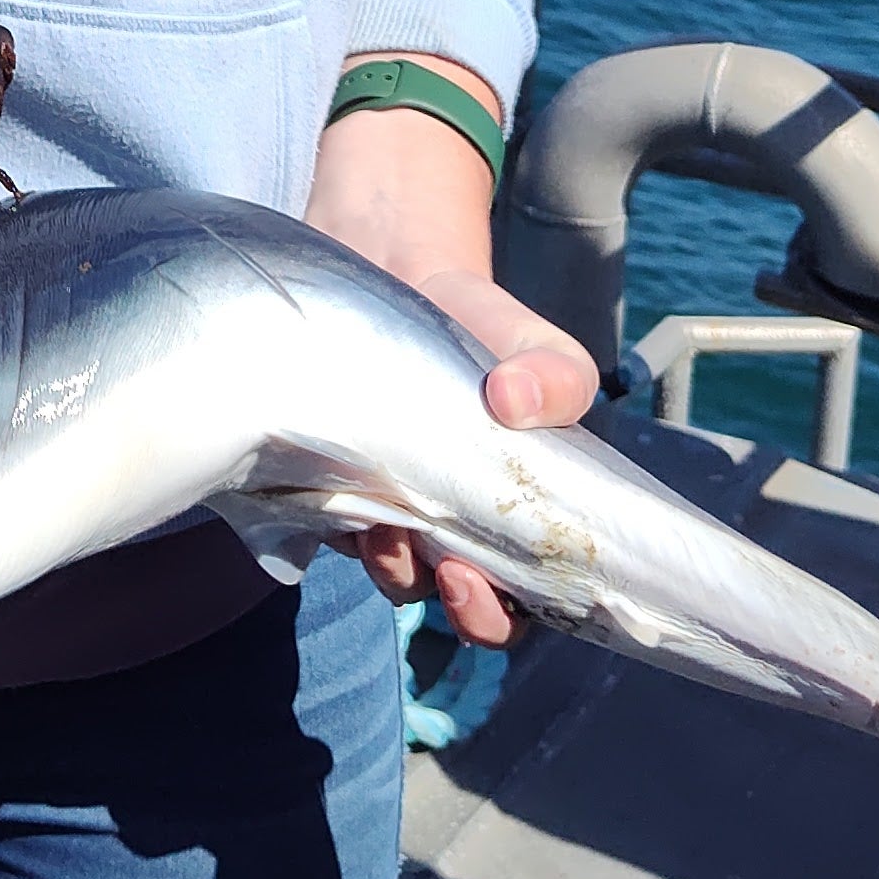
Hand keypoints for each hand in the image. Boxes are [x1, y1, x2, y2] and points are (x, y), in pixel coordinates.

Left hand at [304, 64, 596, 650]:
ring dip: (392, 569)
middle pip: (463, 605)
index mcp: (514, 511)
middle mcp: (453, 523)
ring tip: (385, 530)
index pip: (527, 596)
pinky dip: (332, 524)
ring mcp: (388, 506)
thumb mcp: (527, 341)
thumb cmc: (470, 319)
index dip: (509, 612)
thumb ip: (553, 373)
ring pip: (393, 573)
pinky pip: (327, 528)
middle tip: (449, 575)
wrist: (382, 265)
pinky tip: (332, 494)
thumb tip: (515, 404)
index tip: (485, 581)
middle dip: (461, 611)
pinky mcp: (325, 479)